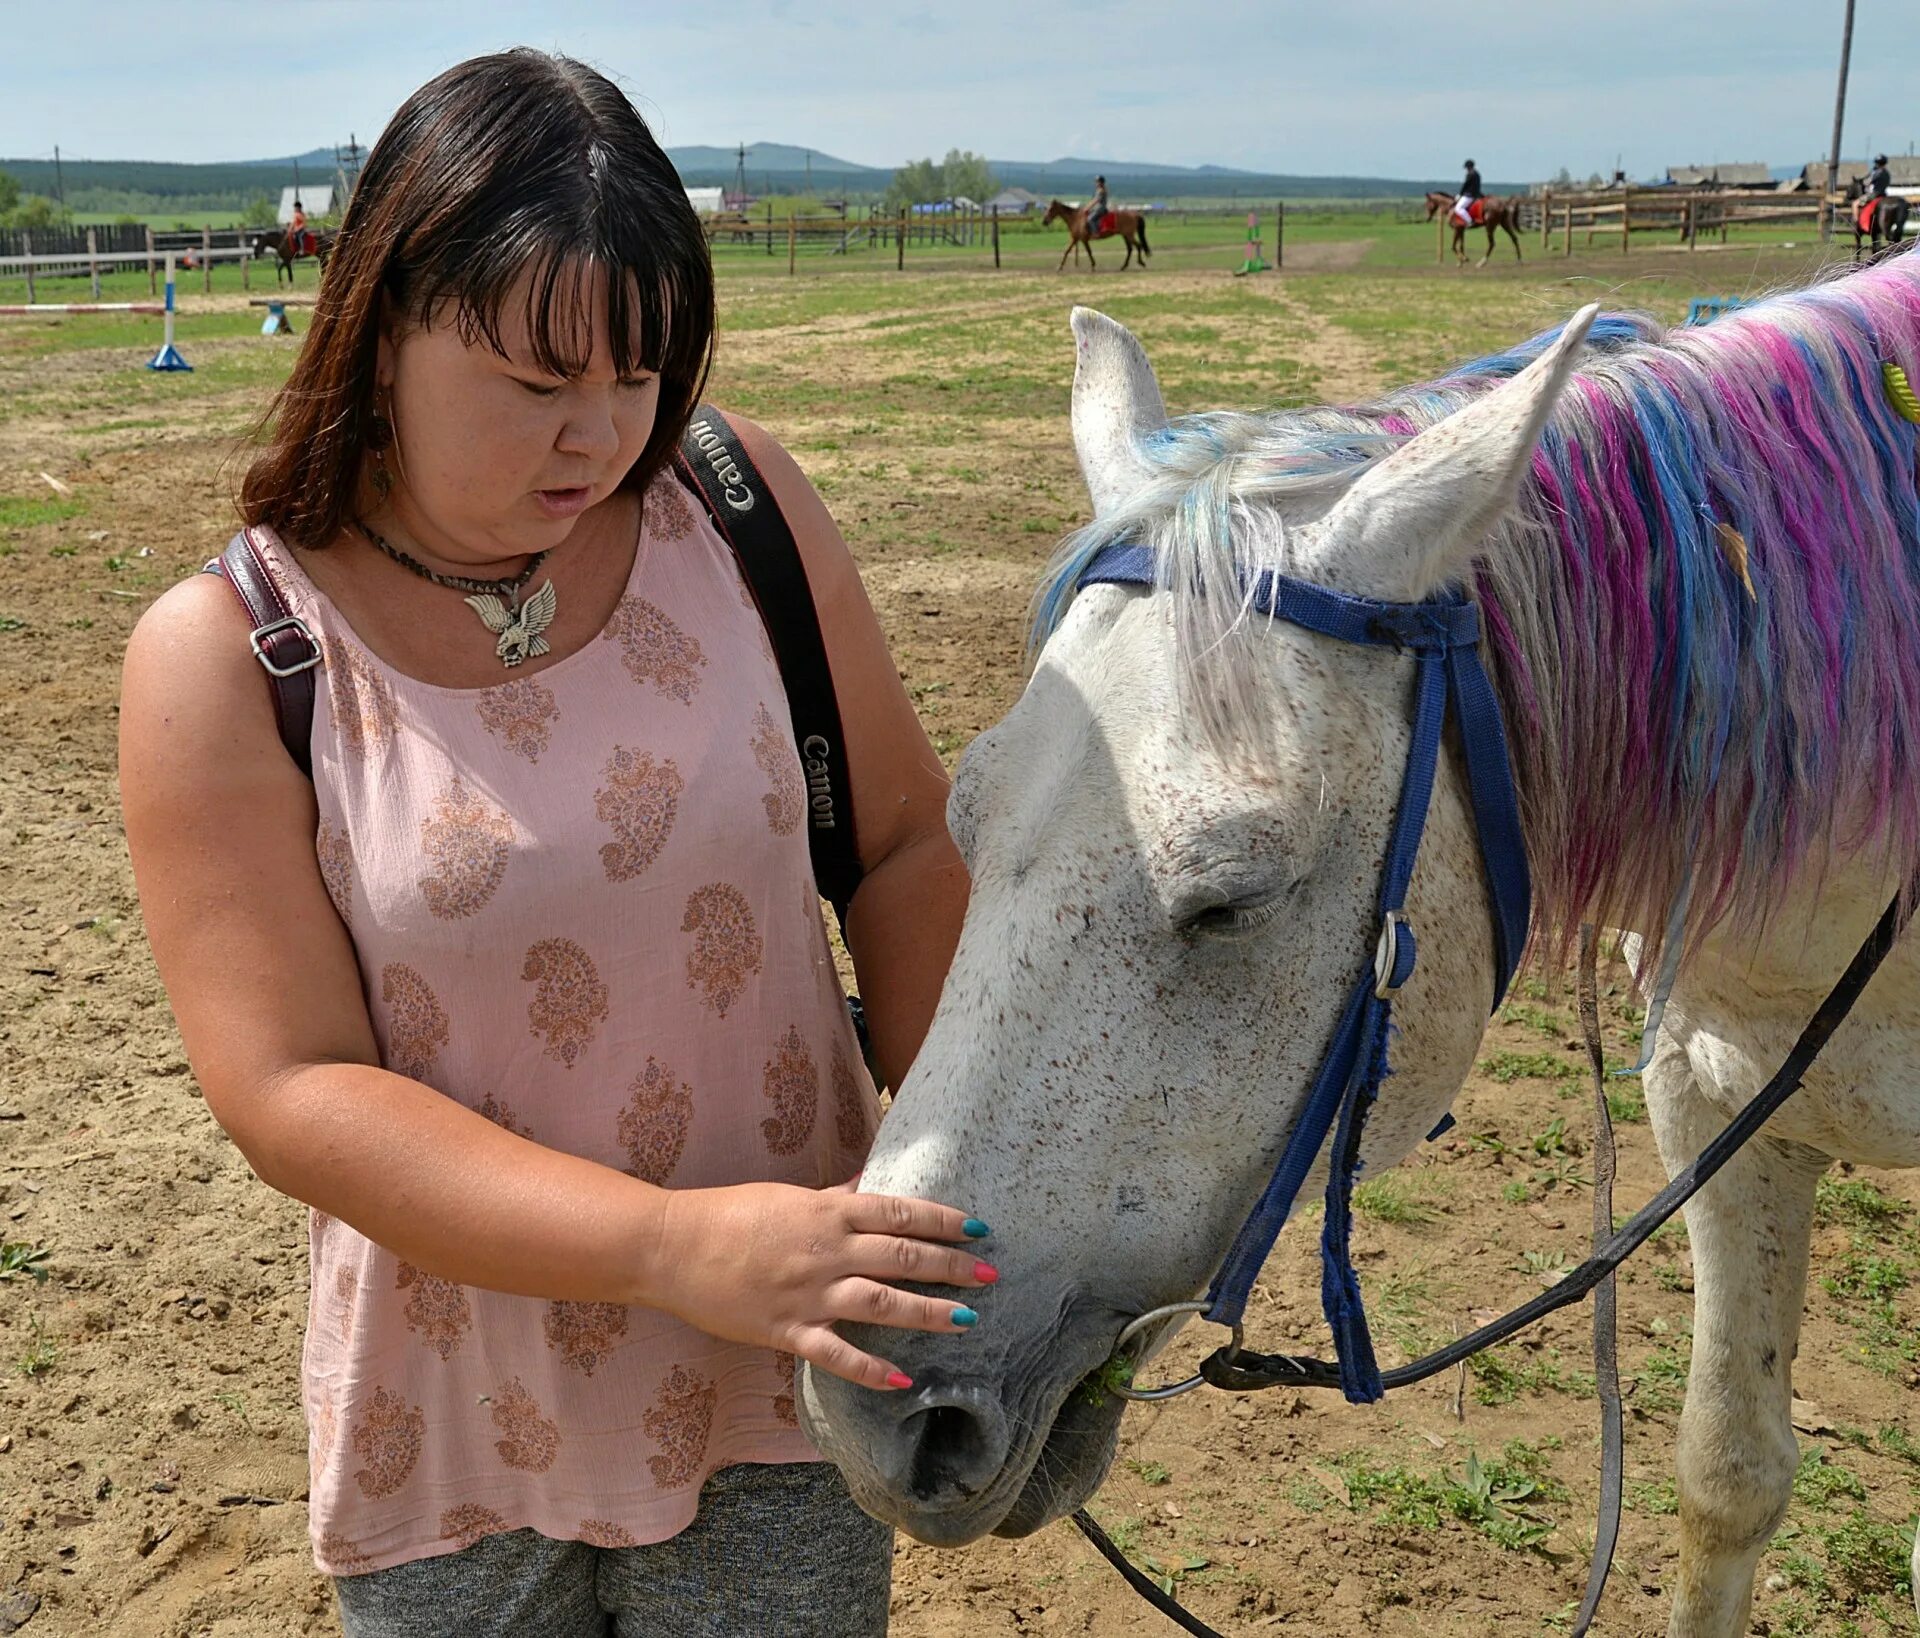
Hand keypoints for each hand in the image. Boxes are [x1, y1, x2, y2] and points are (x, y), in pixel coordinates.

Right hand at [650, 1182, 993, 1390]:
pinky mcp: (788, 1329)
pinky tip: (904, 1380)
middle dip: (952, 1265)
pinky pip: (837, 1353)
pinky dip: (871, 1369)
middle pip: (903, 1256)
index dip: (943, 1220)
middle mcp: (827, 1250)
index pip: (900, 1212)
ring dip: (929, 1312)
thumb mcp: (788, 1196)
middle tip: (991, 1274)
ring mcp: (809, 1292)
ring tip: (968, 1320)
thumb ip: (833, 1196)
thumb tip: (867, 1184)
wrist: (672, 1245)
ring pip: (883, 1302)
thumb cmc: (729, 1213)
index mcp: (828, 1212)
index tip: (978, 1228)